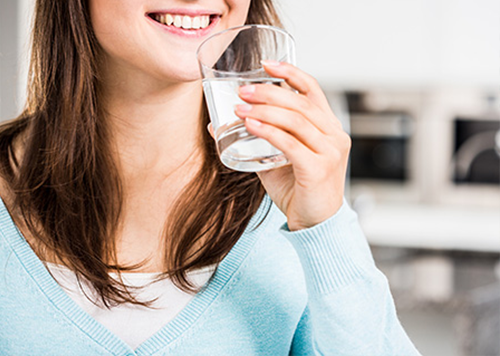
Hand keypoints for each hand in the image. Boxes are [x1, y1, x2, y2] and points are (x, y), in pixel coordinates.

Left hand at [209, 61, 350, 230]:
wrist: (315, 223)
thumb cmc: (298, 189)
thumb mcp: (277, 159)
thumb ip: (256, 140)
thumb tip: (220, 125)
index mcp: (328, 128)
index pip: (313, 90)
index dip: (291, 73)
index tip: (267, 64)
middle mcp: (334, 136)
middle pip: (301, 103)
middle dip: (270, 92)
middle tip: (243, 90)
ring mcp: (330, 152)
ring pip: (296, 121)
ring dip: (265, 110)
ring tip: (240, 106)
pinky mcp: (318, 169)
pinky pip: (290, 144)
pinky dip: (268, 131)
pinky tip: (250, 124)